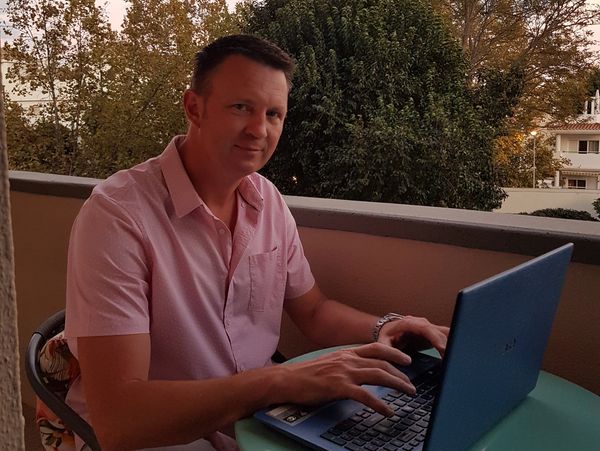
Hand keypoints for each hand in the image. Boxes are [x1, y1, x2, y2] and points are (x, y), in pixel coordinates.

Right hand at [278, 343, 416, 415]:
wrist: (288, 379)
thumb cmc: (306, 374)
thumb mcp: (329, 363)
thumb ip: (345, 365)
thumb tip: (359, 373)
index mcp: (346, 353)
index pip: (376, 348)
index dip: (394, 352)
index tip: (407, 359)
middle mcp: (348, 359)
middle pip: (382, 362)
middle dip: (400, 373)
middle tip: (411, 384)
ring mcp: (344, 372)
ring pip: (379, 375)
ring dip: (397, 384)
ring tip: (408, 393)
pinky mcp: (339, 387)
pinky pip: (366, 396)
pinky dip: (380, 404)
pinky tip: (388, 411)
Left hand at [377, 315, 448, 356]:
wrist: (388, 330)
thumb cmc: (386, 335)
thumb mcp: (383, 343)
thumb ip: (390, 351)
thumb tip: (404, 360)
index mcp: (409, 323)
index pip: (425, 328)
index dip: (435, 337)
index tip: (442, 348)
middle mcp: (421, 323)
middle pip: (438, 331)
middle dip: (446, 344)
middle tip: (451, 360)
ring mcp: (428, 327)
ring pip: (444, 334)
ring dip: (450, 345)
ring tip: (452, 361)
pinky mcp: (433, 333)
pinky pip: (445, 337)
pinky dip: (450, 346)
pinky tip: (451, 358)